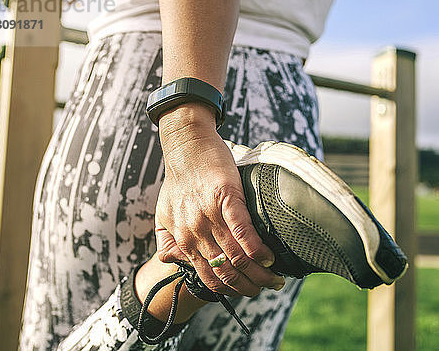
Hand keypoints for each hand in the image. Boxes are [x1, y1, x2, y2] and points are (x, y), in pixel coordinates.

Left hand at [154, 103, 284, 296]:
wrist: (185, 146)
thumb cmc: (177, 180)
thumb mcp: (163, 214)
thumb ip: (167, 241)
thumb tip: (172, 261)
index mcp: (183, 240)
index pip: (209, 277)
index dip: (231, 291)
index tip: (248, 292)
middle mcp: (195, 232)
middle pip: (226, 271)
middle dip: (250, 286)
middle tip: (269, 287)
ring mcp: (210, 215)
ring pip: (236, 255)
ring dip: (259, 272)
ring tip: (276, 277)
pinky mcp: (225, 197)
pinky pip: (242, 229)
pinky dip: (256, 247)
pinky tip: (269, 256)